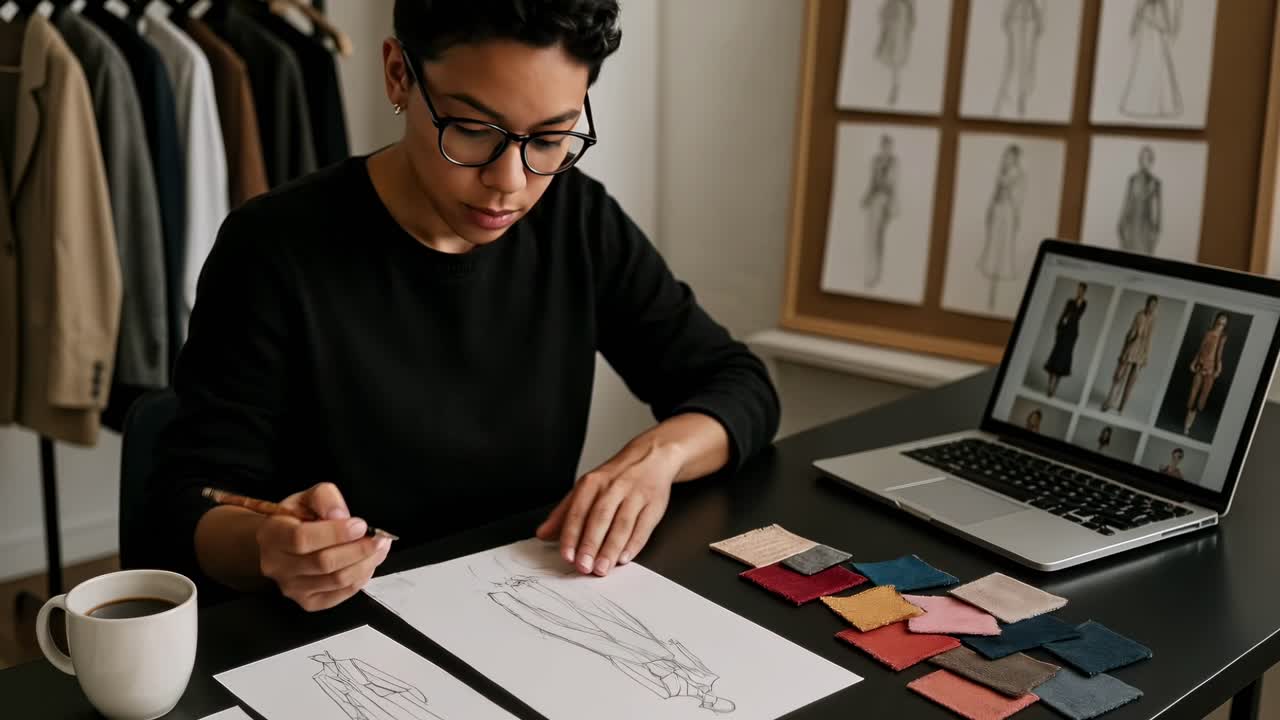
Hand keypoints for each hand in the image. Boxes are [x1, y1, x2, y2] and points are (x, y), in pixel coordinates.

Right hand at [256, 483, 391, 611]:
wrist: (283, 542)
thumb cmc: (298, 517)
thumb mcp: (308, 496)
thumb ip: (324, 497)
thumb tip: (340, 516)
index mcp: (272, 534)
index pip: (302, 539)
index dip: (336, 533)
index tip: (361, 525)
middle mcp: (277, 565)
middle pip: (323, 563)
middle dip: (358, 550)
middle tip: (379, 538)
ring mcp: (291, 587)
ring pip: (335, 581)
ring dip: (365, 564)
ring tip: (380, 548)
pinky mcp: (308, 602)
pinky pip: (340, 595)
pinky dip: (360, 579)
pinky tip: (368, 564)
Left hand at [535, 439, 680, 576]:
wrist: (651, 457)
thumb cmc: (615, 477)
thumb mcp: (587, 488)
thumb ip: (564, 512)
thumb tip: (543, 534)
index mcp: (592, 483)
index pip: (578, 511)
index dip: (571, 535)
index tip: (567, 555)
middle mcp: (614, 487)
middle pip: (600, 518)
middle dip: (591, 544)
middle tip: (584, 567)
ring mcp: (636, 495)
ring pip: (622, 525)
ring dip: (611, 549)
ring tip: (602, 568)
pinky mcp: (654, 504)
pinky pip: (643, 527)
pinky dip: (634, 544)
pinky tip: (624, 558)